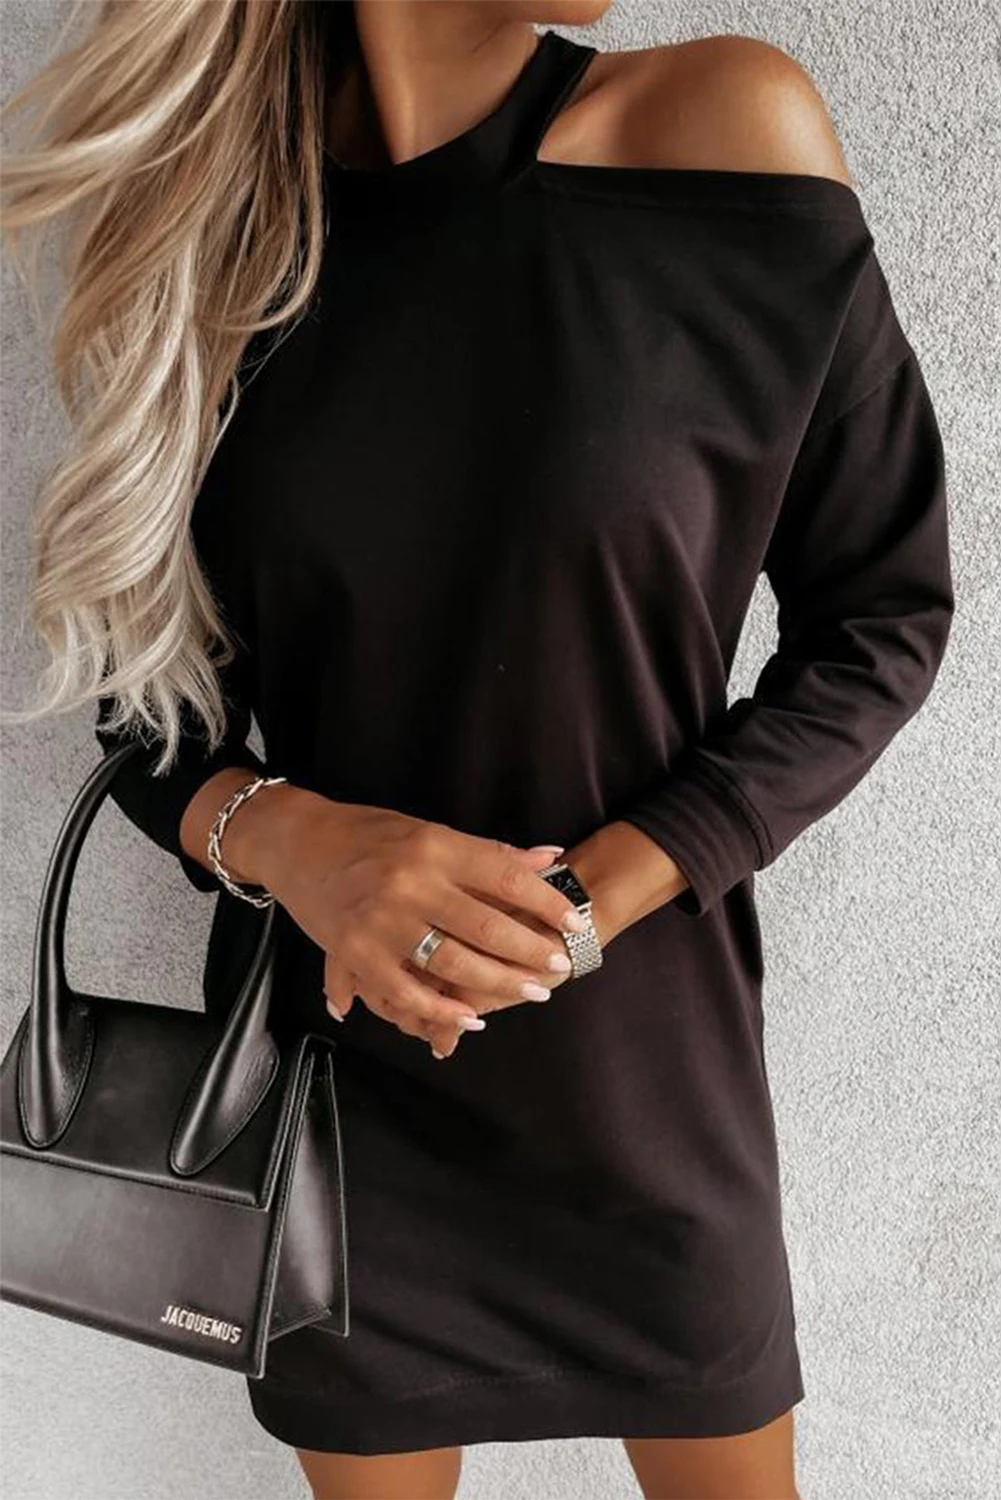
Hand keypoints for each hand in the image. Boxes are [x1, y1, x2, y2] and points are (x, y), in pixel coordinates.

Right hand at [226, 784, 587, 1055]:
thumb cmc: (367, 834)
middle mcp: (410, 883)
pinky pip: (406, 992)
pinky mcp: (354, 951)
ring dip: (497, 984)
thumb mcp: (428, 832)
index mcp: (433, 847)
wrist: (296, 842)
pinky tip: (469, 1018)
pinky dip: (440, 1010)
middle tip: (557, 964)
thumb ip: (486, 854)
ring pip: (453, 965)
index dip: (544, 902)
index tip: (573, 920)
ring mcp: (380, 920)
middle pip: (486, 927)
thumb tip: (548, 858)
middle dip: (529, 951)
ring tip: (529, 991)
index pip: (504, 876)